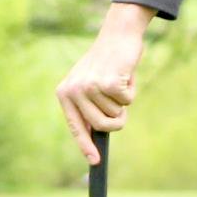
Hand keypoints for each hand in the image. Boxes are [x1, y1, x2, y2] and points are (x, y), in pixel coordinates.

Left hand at [55, 3, 155, 164]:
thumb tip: (95, 137)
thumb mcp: (89, 84)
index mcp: (65, 93)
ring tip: (118, 79)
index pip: (76, 127)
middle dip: (117, 119)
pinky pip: (127, 102)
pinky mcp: (107, 83)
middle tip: (119, 99)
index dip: (85, 146)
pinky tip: (125, 74)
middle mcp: (73, 91)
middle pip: (102, 126)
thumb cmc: (106, 62)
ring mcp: (89, 87)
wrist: (117, 34)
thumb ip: (88, 108)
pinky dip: (131, 90)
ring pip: (116, 115)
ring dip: (123, 101)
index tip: (95, 161)